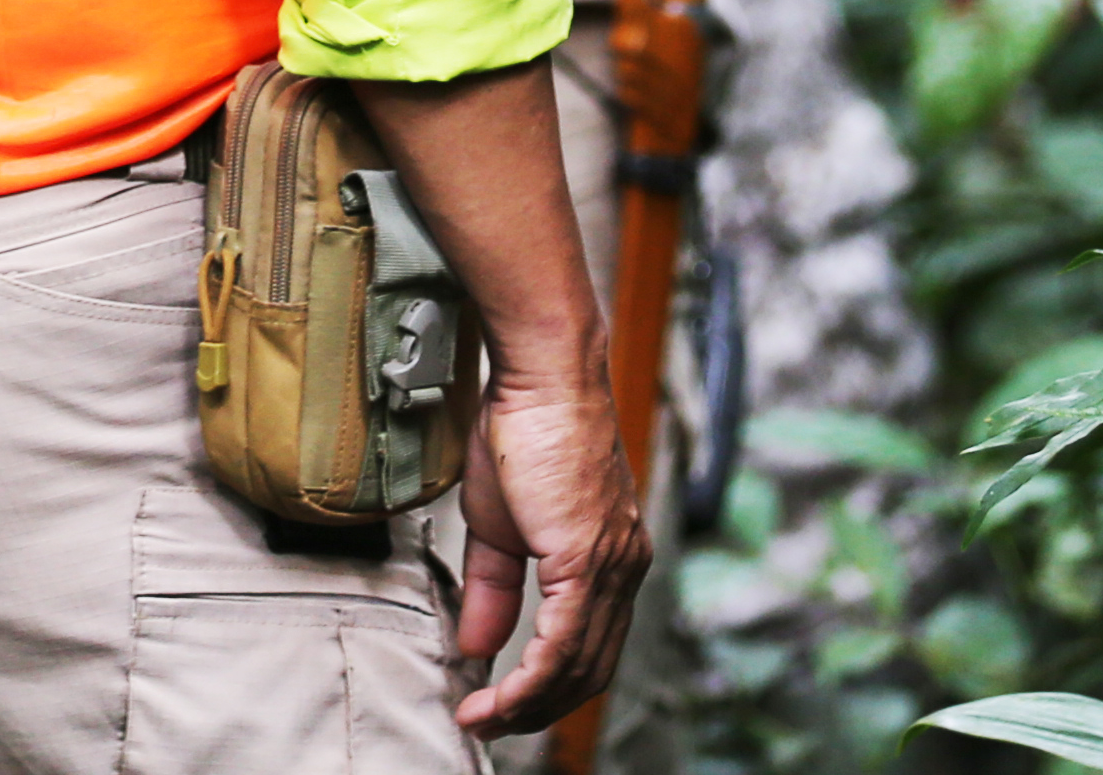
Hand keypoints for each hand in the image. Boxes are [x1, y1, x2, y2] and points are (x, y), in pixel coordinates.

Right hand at [445, 346, 649, 739]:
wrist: (541, 378)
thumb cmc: (523, 432)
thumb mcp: (501, 526)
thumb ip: (495, 591)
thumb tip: (478, 645)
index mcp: (611, 558)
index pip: (589, 648)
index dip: (545, 689)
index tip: (499, 706)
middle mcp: (624, 567)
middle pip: (591, 671)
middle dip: (539, 711)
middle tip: (490, 724)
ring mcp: (613, 565)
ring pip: (579, 667)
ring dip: (528, 705)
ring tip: (483, 717)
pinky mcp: (589, 558)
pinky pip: (563, 644)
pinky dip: (529, 682)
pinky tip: (497, 696)